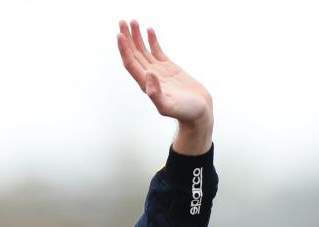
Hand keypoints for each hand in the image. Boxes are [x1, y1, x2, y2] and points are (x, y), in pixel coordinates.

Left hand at [117, 19, 212, 154]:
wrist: (198, 112)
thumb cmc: (185, 112)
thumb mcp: (169, 107)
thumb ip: (156, 94)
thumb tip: (147, 75)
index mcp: (146, 84)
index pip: (131, 63)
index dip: (124, 50)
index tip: (119, 35)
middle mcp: (149, 76)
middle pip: (134, 54)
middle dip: (127, 38)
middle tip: (122, 22)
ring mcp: (158, 71)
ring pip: (143, 50)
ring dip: (136, 37)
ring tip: (132, 22)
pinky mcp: (168, 68)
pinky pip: (157, 51)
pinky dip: (152, 40)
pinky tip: (148, 30)